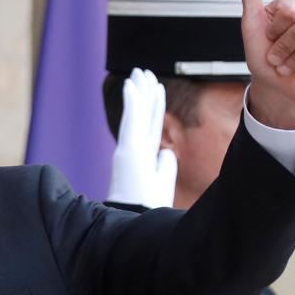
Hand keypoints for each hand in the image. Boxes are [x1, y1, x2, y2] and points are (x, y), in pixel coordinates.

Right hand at [107, 68, 176, 207]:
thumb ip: (164, 165)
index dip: (153, 104)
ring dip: (138, 91)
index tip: (156, 86)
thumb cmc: (148, 208)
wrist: (136, 223)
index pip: (151, 124)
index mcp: (145, 156)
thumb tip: (167, 152)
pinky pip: (131, 121)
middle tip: (143, 71)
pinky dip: (131, 103)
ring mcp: (130, 149)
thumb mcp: (162, 183)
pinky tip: (131, 85)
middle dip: (145, 92)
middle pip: (144, 115)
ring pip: (137, 113)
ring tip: (139, 72)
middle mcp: (136, 149)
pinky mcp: (127, 151)